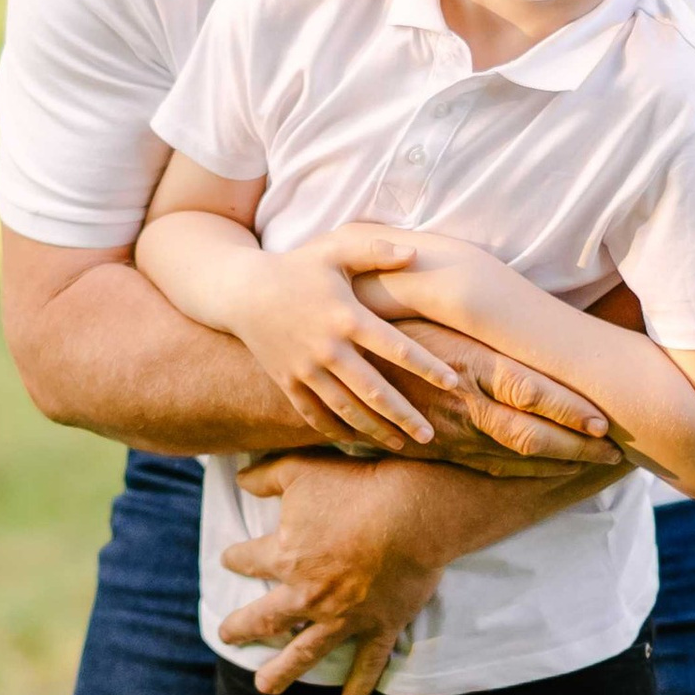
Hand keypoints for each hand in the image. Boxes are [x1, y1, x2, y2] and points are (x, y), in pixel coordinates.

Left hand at [217, 452, 457, 694]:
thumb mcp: (300, 470)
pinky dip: (359, 685)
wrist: (412, 514)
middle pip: (265, 619)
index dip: (236, 558)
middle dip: (242, 629)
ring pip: (305, 653)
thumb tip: (240, 479)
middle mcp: (307, 595)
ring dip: (282, 672)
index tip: (228, 560)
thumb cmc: (355, 488)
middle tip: (227, 637)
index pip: (248, 560)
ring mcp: (343, 617)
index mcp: (285, 557)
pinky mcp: (379, 626)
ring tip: (264, 686)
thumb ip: (266, 476)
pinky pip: (367, 663)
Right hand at [229, 230, 461, 451]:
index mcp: (347, 317)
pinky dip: (335, 430)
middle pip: (374, 391)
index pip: (396, 348)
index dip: (427, 367)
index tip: (453, 383)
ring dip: (375, 430)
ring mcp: (305, 369)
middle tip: (430, 435)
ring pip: (347, 409)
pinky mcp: (287, 382)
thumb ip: (376, 250)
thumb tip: (416, 253)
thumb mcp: (334, 250)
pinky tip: (356, 440)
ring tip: (401, 444)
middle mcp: (328, 349)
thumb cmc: (296, 268)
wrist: (242, 291)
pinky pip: (314, 414)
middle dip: (404, 416)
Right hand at [384, 319, 625, 477]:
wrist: (322, 365)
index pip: (528, 392)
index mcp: (465, 365)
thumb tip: (531, 297)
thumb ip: (475, 303)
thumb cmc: (384, 320)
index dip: (568, 409)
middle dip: (577, 447)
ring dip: (558, 463)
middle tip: (619, 451)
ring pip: (512, 458)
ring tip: (599, 464)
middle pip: (529, 435)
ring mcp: (447, 432)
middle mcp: (460, 404)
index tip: (604, 420)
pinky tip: (551, 471)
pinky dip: (524, 472)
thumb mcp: (426, 301)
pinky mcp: (435, 446)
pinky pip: (487, 467)